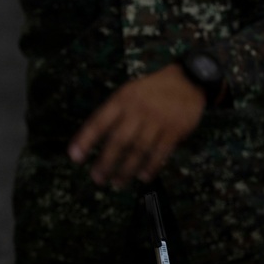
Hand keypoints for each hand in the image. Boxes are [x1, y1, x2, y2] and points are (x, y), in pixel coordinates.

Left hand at [67, 63, 206, 186]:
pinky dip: (151, 166)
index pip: (99, 121)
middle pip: (119, 140)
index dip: (86, 140)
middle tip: (98, 178)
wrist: (188, 80)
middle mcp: (138, 111)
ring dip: (127, 169)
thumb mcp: (130, 92)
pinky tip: (143, 177)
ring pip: (139, 150)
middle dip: (106, 162)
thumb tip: (95, 139)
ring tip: (117, 183)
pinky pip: (160, 152)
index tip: (75, 157)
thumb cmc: (153, 89)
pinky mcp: (175, 130)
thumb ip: (115, 112)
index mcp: (122, 100)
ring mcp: (157, 121)